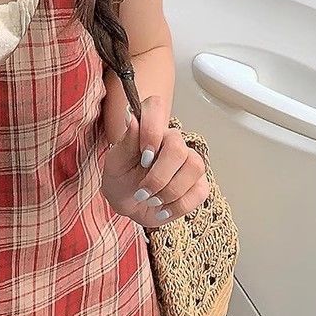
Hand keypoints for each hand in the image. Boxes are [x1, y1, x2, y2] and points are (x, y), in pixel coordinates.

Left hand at [101, 93, 208, 227]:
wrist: (130, 206)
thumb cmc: (121, 180)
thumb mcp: (116, 163)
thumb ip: (126, 141)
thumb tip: (132, 116)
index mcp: (149, 129)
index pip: (156, 107)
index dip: (152, 129)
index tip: (144, 155)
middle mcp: (172, 142)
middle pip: (177, 146)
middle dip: (159, 176)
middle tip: (142, 192)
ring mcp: (188, 161)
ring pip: (194, 166)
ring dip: (170, 191)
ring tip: (152, 200)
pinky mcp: (199, 183)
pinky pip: (200, 190)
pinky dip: (178, 205)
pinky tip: (163, 209)